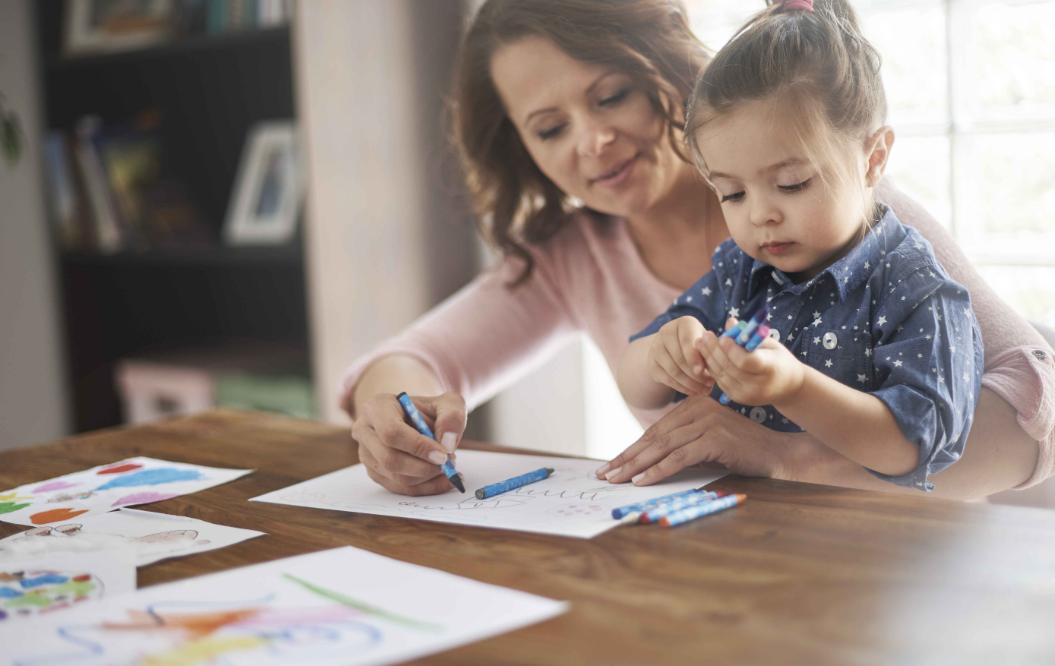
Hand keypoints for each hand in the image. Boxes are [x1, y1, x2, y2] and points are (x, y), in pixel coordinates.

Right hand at [351, 392, 466, 495]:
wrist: (415, 419)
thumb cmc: (429, 410)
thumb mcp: (447, 403)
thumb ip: (452, 416)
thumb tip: (447, 444)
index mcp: (376, 407)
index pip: (391, 432)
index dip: (418, 447)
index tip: (443, 455)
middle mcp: (364, 431)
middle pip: (390, 459)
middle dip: (424, 467)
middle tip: (448, 463)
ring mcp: (366, 454)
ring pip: (396, 477)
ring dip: (427, 477)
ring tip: (447, 466)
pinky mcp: (374, 472)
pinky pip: (399, 488)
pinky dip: (425, 487)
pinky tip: (443, 479)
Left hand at [594, 393, 794, 484]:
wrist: (776, 454)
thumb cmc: (741, 451)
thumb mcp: (706, 443)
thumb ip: (681, 446)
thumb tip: (645, 463)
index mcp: (692, 405)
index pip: (654, 431)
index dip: (630, 449)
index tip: (610, 466)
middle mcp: (697, 408)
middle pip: (653, 437)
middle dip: (626, 458)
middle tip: (604, 474)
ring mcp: (706, 421)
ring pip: (662, 446)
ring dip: (635, 466)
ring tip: (616, 480)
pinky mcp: (714, 438)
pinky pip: (679, 457)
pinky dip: (658, 470)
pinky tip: (641, 481)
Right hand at [649, 316, 712, 395]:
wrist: (675, 349)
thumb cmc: (699, 346)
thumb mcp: (707, 344)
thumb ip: (711, 352)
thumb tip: (715, 367)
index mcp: (684, 323)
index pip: (687, 340)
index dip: (694, 357)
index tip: (702, 371)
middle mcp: (666, 331)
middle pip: (679, 358)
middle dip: (696, 375)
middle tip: (710, 384)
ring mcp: (656, 347)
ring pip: (673, 370)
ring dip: (690, 383)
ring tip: (705, 390)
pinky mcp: (652, 363)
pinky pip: (667, 379)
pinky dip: (682, 388)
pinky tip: (693, 392)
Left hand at [694, 318, 804, 405]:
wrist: (789, 388)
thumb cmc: (779, 360)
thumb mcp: (770, 344)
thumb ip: (750, 335)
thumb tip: (730, 322)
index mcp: (770, 369)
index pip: (746, 361)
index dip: (732, 350)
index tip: (723, 337)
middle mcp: (758, 385)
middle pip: (730, 367)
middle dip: (714, 350)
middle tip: (704, 335)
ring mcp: (747, 394)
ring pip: (721, 374)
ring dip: (708, 358)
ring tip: (700, 342)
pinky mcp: (738, 398)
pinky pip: (720, 381)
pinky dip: (712, 368)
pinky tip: (706, 355)